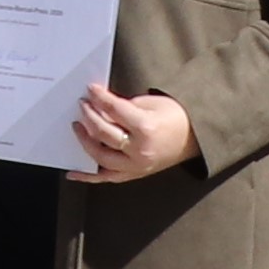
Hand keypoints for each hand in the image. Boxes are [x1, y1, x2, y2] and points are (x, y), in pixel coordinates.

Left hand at [75, 86, 196, 184]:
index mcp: (145, 128)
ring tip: (78, 127)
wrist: (195, 137)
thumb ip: (123, 107)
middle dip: (89, 116)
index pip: (113, 110)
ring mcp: (136, 166)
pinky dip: (88, 176)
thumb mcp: (151, 104)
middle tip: (82, 105)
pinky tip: (73, 172)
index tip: (89, 90)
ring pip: (101, 156)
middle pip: (103, 132)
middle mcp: (139, 150)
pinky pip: (106, 178)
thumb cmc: (176, 117)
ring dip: (85, 141)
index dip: (98, 98)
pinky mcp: (134, 174)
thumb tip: (100, 107)